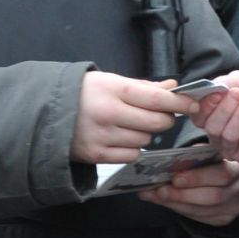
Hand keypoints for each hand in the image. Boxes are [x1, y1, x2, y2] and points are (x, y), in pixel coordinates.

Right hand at [71, 73, 193, 163]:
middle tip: (159, 114)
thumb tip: (173, 88)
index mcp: (113, 89)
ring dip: (145, 134)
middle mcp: (108, 113)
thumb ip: (143, 86)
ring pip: (145, 141)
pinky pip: (131, 156)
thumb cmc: (83, 93)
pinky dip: (132, 149)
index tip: (193, 104)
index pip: (157, 99)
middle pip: (156, 123)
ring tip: (130, 124)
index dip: (180, 103)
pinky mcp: (97, 155)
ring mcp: (102, 137)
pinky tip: (121, 138)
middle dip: (164, 119)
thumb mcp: (110, 81)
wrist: (45, 113)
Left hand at [138, 159, 238, 225]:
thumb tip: (171, 162)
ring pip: (205, 211)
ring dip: (178, 204)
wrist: (236, 180)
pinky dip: (181, 210)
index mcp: (238, 168)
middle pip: (213, 197)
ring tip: (157, 196)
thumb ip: (196, 155)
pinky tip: (167, 203)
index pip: (222, 174)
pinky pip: (201, 218)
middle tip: (161, 190)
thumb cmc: (218, 162)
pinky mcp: (224, 219)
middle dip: (183, 194)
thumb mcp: (212, 152)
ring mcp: (233, 207)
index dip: (198, 177)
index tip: (175, 178)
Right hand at [188, 71, 238, 163]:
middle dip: (225, 108)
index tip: (218, 91)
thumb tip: (209, 89)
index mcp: (213, 118)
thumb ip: (222, 83)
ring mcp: (235, 149)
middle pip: (212, 128)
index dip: (205, 105)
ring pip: (228, 135)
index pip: (198, 117)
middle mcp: (220, 137)